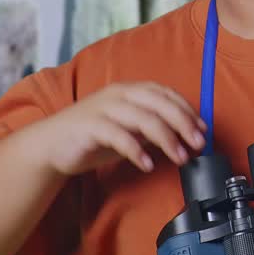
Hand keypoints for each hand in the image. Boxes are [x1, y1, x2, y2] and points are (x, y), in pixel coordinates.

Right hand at [33, 81, 206, 175]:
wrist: (50, 145)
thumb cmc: (92, 137)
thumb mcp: (129, 130)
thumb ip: (152, 129)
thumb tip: (185, 136)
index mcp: (130, 90)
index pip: (166, 94)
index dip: (187, 111)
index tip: (202, 130)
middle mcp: (118, 94)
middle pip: (160, 103)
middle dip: (183, 124)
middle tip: (197, 145)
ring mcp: (104, 108)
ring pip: (144, 118)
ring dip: (167, 139)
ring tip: (179, 158)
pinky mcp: (90, 126)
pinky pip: (119, 136)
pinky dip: (137, 151)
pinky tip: (147, 164)